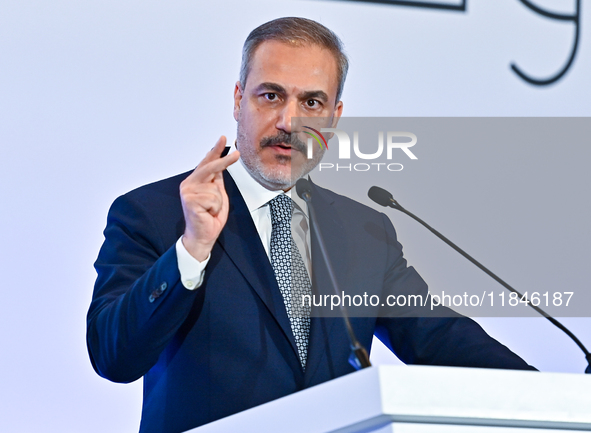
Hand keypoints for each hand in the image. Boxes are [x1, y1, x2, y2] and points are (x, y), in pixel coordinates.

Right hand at [180, 136, 239, 260]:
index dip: (216, 150)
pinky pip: (213, 198)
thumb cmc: (210, 216)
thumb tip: (220, 163)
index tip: (223, 137)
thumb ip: (217, 180)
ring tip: (211, 210)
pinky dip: (215, 208)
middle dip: (224, 161)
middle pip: (210, 167)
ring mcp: (188, 191)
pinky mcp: (190, 200)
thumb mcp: (218, 194)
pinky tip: (207, 213)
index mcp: (195, 181)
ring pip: (215, 188)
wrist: (203, 235)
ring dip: (218, 202)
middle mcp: (189, 183)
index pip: (207, 162)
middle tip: (237, 154)